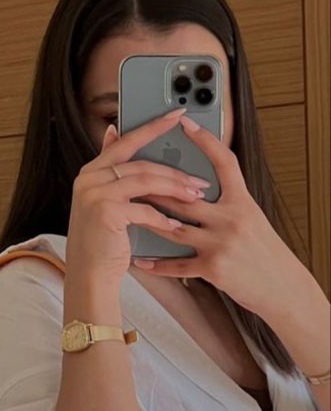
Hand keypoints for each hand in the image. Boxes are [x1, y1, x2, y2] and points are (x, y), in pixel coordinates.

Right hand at [66, 108, 211, 281]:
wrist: (89, 275)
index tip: (175, 116)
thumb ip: (115, 174)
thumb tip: (116, 133)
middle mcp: (89, 178)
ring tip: (196, 196)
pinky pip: (144, 208)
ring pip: (146, 181)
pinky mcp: (106, 212)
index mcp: (91, 171)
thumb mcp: (108, 203)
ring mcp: (95, 194)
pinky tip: (174, 225)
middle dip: (174, 170)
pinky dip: (162, 217)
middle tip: (199, 178)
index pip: (126, 142)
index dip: (152, 128)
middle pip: (141, 163)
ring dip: (175, 189)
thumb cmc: (103, 242)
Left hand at [132, 118, 294, 315]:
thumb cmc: (265, 252)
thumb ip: (228, 204)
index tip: (186, 123)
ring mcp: (221, 243)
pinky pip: (177, 265)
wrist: (283, 286)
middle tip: (131, 177)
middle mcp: (232, 218)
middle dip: (156, 187)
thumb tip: (198, 191)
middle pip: (185, 196)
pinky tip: (141, 260)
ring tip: (128, 214)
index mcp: (243, 201)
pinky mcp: (214, 268)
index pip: (224, 162)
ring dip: (149, 220)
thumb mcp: (252, 219)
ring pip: (174, 227)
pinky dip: (157, 264)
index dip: (206, 141)